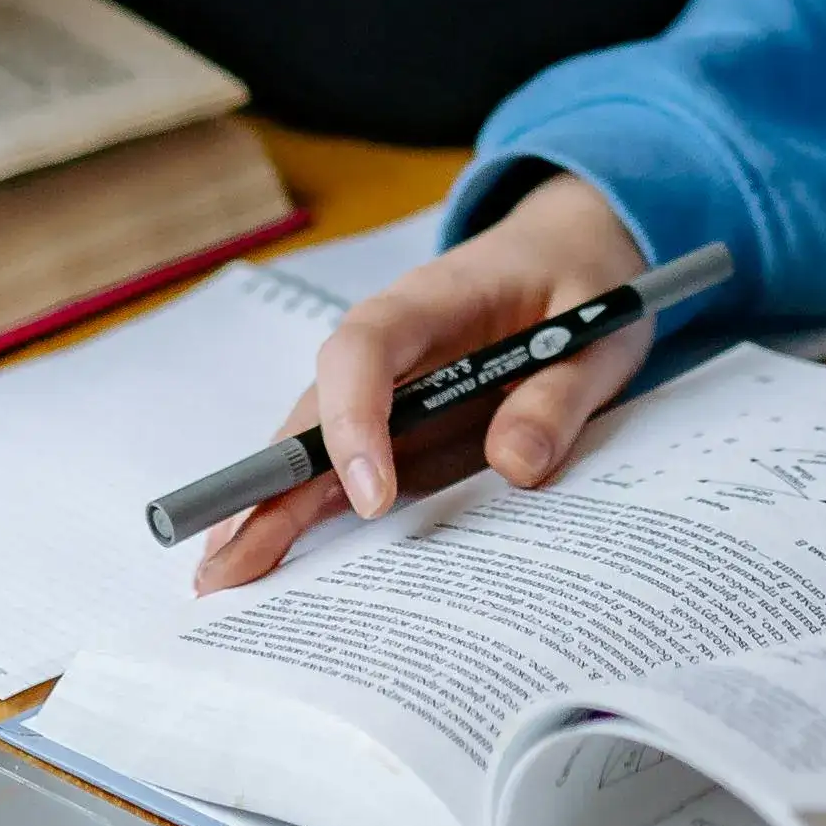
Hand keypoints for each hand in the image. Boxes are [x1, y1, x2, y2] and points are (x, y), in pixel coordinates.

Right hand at [193, 177, 651, 590]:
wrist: (571, 249)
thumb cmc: (581, 281)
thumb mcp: (599, 332)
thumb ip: (559, 397)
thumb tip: (515, 466)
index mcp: (430, 298)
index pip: (365, 348)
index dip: (355, 419)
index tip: (372, 498)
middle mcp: (386, 341)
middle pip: (314, 406)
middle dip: (271, 484)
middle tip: (231, 558)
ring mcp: (381, 382)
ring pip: (312, 440)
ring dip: (269, 504)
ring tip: (226, 575)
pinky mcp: (392, 418)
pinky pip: (340, 461)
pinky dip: (304, 508)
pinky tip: (271, 558)